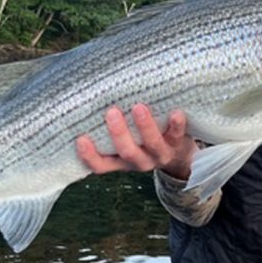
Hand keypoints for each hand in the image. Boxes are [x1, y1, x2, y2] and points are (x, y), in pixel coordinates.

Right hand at [75, 104, 197, 179]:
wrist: (180, 156)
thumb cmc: (143, 141)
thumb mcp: (126, 142)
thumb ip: (109, 130)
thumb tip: (89, 97)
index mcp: (122, 161)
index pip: (101, 166)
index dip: (89, 156)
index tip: (80, 139)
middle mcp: (140, 160)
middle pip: (127, 152)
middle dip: (118, 133)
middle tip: (111, 112)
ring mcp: (160, 153)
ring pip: (152, 144)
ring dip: (145, 126)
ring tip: (138, 107)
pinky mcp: (179, 143)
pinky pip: (178, 135)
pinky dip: (177, 124)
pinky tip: (176, 112)